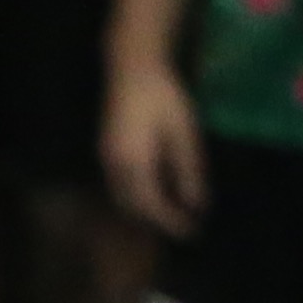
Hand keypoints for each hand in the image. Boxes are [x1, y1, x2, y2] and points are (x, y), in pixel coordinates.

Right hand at [103, 63, 205, 237]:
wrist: (131, 70)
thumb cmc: (164, 97)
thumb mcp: (184, 133)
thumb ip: (189, 171)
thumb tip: (196, 205)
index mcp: (134, 164)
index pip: (151, 205)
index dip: (171, 221)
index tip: (191, 232)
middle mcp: (114, 168)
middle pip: (132, 207)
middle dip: (156, 221)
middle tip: (184, 226)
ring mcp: (105, 160)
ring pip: (122, 199)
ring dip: (145, 211)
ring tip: (171, 213)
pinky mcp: (106, 153)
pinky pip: (119, 187)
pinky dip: (136, 197)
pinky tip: (155, 192)